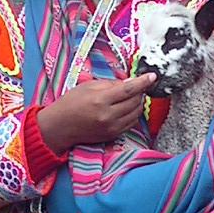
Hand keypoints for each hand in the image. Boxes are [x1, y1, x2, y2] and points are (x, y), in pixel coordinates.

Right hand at [37, 73, 155, 151]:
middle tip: (135, 85)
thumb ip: (111, 84)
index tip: (153, 76)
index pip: (129, 90)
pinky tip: (125, 108)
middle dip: (139, 91)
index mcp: (101, 100)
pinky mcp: (113, 135)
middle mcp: (108, 116)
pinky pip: (131, 123)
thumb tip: (130, 83)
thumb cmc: (71, 103)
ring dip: (137, 103)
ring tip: (129, 96)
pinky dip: (133, 113)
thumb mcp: (88, 86)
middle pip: (135, 101)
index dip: (143, 82)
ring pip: (136, 113)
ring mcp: (112, 128)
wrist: (60, 126)